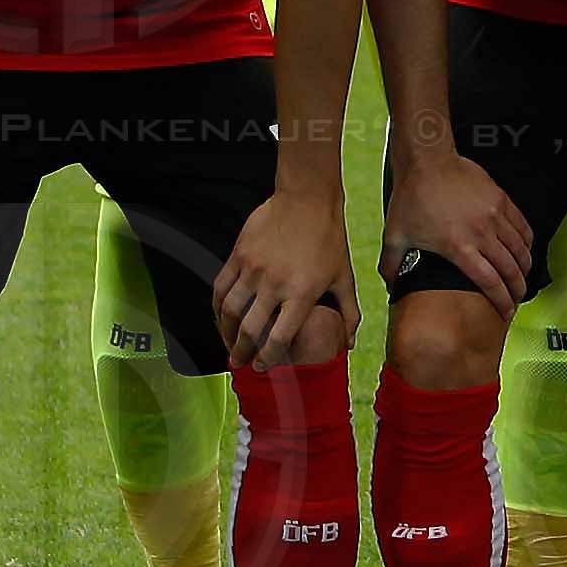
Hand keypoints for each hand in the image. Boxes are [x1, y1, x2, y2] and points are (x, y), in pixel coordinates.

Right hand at [214, 185, 360, 369]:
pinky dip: (216, 307)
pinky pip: (220, 287)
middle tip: (240, 363)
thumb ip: (349, 313)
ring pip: (229, 311)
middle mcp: (275, 283)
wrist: (307, 198)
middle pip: (250, 330)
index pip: (279, 338)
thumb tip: (349, 344)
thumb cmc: (329, 238)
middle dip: (242, 352)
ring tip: (228, 345)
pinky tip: (220, 317)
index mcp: (302, 293)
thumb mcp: (344, 277)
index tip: (263, 367)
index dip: (268, 359)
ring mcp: (253, 268)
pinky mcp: (239, 254)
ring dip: (225, 333)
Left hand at [380, 149, 536, 308]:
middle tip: (517, 299)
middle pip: (510, 268)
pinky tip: (525, 249)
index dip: (501, 300)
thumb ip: (391, 266)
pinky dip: (527, 242)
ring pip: (521, 249)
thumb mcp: (395, 235)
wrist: (428, 161)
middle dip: (517, 288)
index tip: (505, 312)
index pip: (490, 281)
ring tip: (523, 277)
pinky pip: (522, 226)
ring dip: (525, 267)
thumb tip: (390, 287)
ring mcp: (495, 215)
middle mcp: (482, 233)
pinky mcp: (502, 200)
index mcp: (459, 247)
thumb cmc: (412, 197)